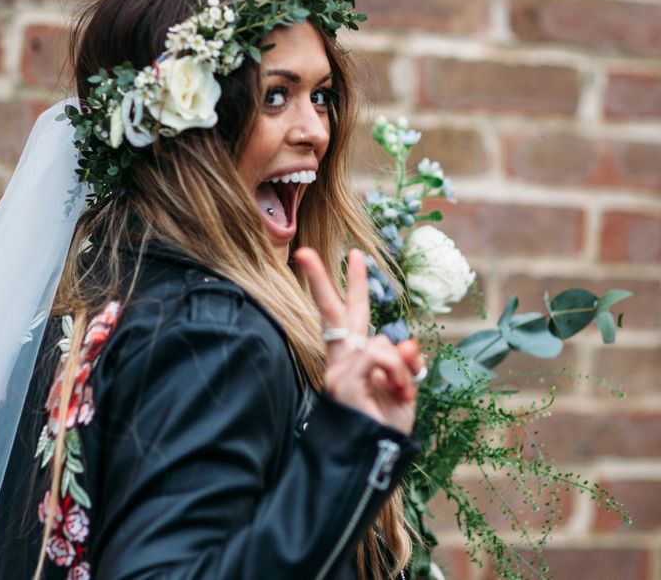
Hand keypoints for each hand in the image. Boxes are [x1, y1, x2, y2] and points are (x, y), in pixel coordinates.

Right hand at [293, 247, 424, 434]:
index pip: (347, 317)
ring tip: (402, 393)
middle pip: (334, 311)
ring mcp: (338, 369)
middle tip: (305, 252)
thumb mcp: (404, 389)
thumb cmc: (386, 428)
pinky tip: (397, 392)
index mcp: (353, 360)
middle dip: (324, 279)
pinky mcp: (342, 379)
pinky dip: (397, 373)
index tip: (347, 256)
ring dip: (402, 366)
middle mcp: (341, 360)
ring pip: (381, 341)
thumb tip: (408, 340)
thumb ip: (404, 362)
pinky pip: (379, 356)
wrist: (372, 461)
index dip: (347, 286)